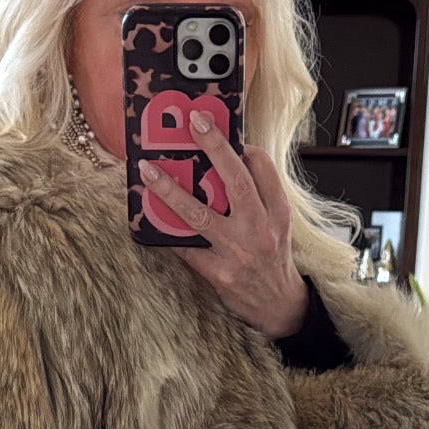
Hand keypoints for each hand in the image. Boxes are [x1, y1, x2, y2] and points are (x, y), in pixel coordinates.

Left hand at [141, 108, 308, 339]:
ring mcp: (237, 251)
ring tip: (148, 171)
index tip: (229, 136)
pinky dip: (166, 232)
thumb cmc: (273, 260)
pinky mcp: (218, 273)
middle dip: (213, 147)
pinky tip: (148, 217)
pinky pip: (185, 247)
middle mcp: (260, 229)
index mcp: (278, 213)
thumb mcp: (279, 226)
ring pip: (199, 214)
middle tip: (193, 121)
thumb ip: (259, 196)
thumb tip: (229, 164)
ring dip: (169, 191)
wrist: (279, 307)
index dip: (244, 148)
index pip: (263, 169)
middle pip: (235, 180)